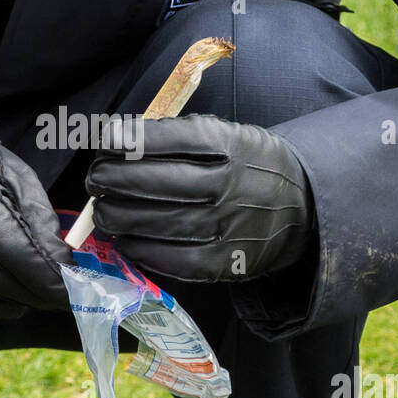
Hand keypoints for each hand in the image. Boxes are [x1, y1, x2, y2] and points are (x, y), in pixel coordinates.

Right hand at [0, 117, 71, 316]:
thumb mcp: (14, 175)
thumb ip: (38, 220)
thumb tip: (62, 264)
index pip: (15, 250)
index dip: (47, 277)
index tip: (74, 290)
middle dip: (34, 294)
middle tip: (61, 298)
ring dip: (11, 301)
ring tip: (36, 296)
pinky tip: (4, 301)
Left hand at [86, 114, 313, 282]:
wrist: (301, 207)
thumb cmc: (249, 166)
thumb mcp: (229, 135)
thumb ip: (180, 138)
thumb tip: (119, 144)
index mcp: (229, 145)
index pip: (171, 138)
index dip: (131, 139)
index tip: (105, 138)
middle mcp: (228, 184)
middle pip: (158, 182)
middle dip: (115, 179)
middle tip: (96, 178)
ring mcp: (228, 226)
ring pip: (159, 222)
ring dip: (119, 216)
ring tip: (103, 210)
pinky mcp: (226, 262)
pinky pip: (174, 259)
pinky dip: (142, 250)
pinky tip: (125, 240)